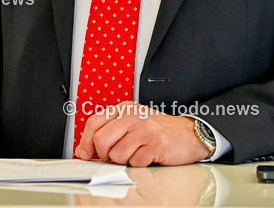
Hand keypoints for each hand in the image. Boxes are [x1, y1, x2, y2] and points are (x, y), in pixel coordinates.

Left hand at [74, 101, 211, 166]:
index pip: (94, 123)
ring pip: (117, 155)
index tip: (85, 154)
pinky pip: (135, 162)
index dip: (86, 142)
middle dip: (105, 156)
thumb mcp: (132, 124)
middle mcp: (132, 115)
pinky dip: (140, 164)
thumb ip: (110, 132)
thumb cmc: (159, 131)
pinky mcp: (156, 142)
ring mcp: (144, 128)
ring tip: (137, 154)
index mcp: (124, 109)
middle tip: (115, 157)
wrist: (189, 134)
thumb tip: (85, 149)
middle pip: (101, 140)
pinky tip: (149, 156)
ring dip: (125, 161)